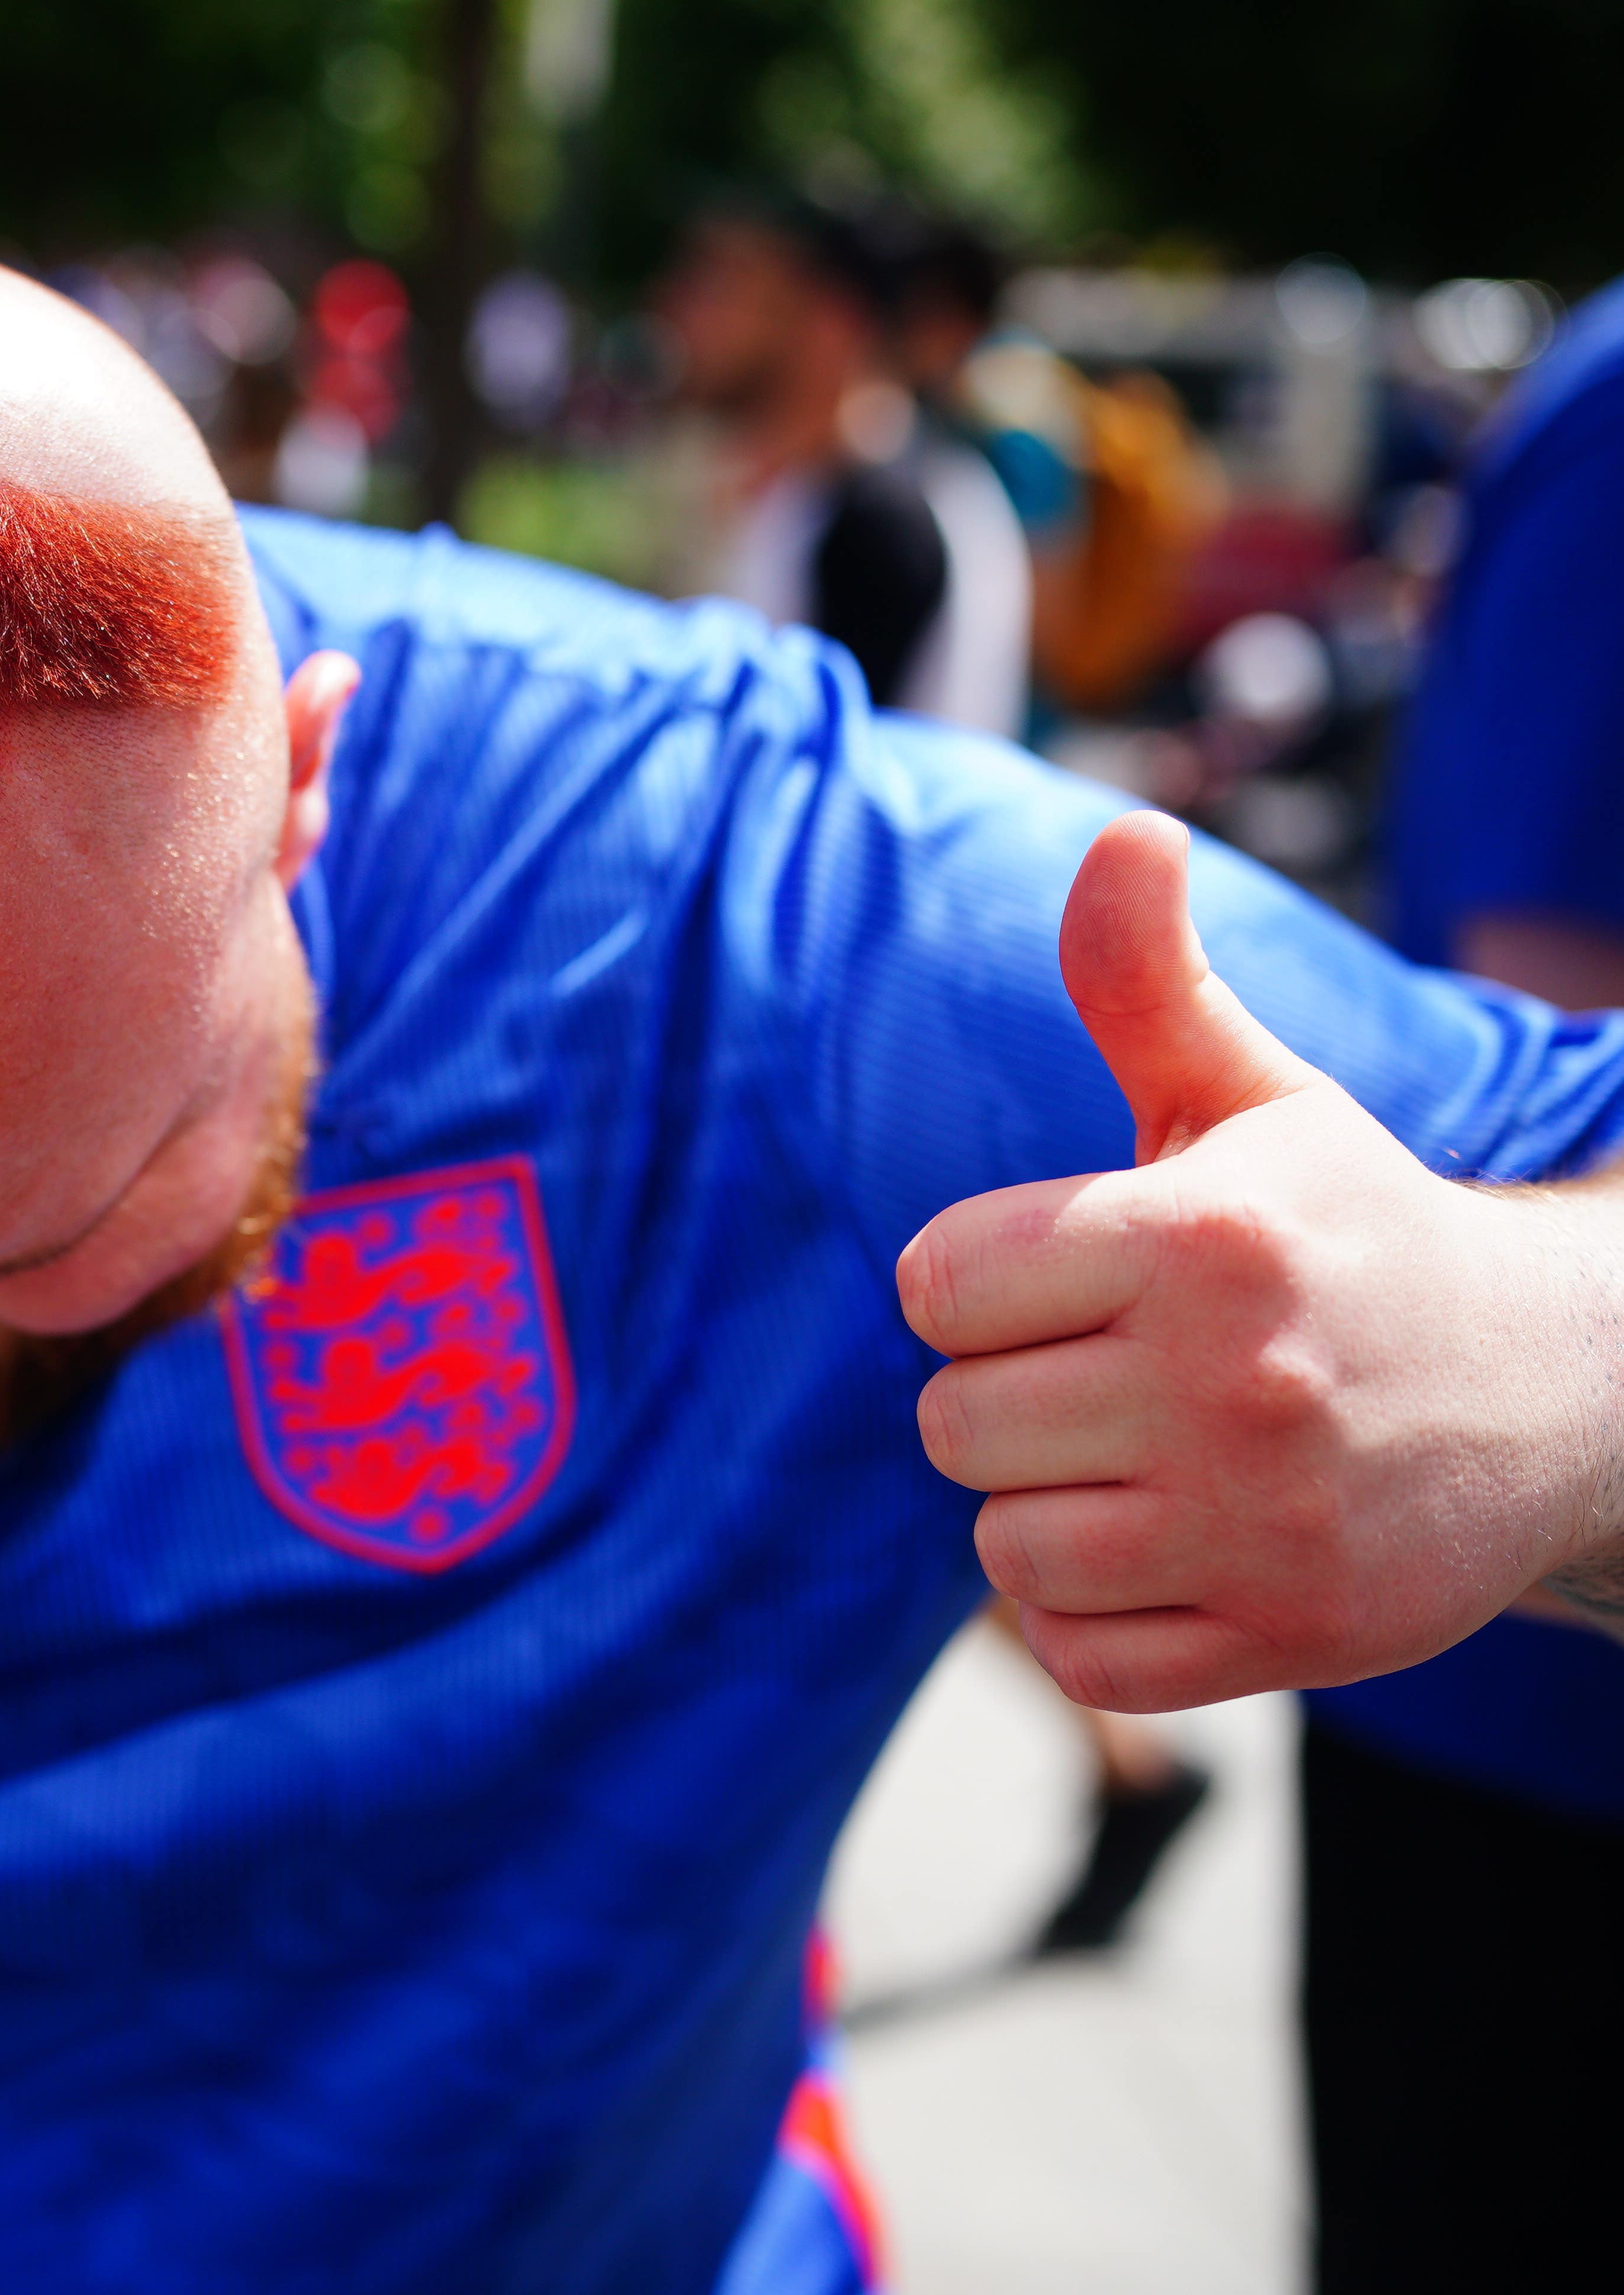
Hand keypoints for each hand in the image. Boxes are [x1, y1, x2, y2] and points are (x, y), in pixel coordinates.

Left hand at [899, 811, 1623, 1708]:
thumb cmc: (1346, 1230)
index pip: (937, 1288)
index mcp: (1203, 1240)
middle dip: (1006, 1399)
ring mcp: (1267, 1523)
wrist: (1552, 1386)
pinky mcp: (1293, 1636)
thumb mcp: (1250, 1098)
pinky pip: (1082, 1657)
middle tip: (1109, 1376)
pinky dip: (1095, 1617)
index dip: (975, 1286)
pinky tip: (1169, 1547)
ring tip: (1142, 1460)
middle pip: (953, 1426)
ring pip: (1006, 1551)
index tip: (1060, 1280)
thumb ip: (1147, 980)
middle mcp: (1236, 1383)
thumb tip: (1122, 831)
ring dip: (1046, 1511)